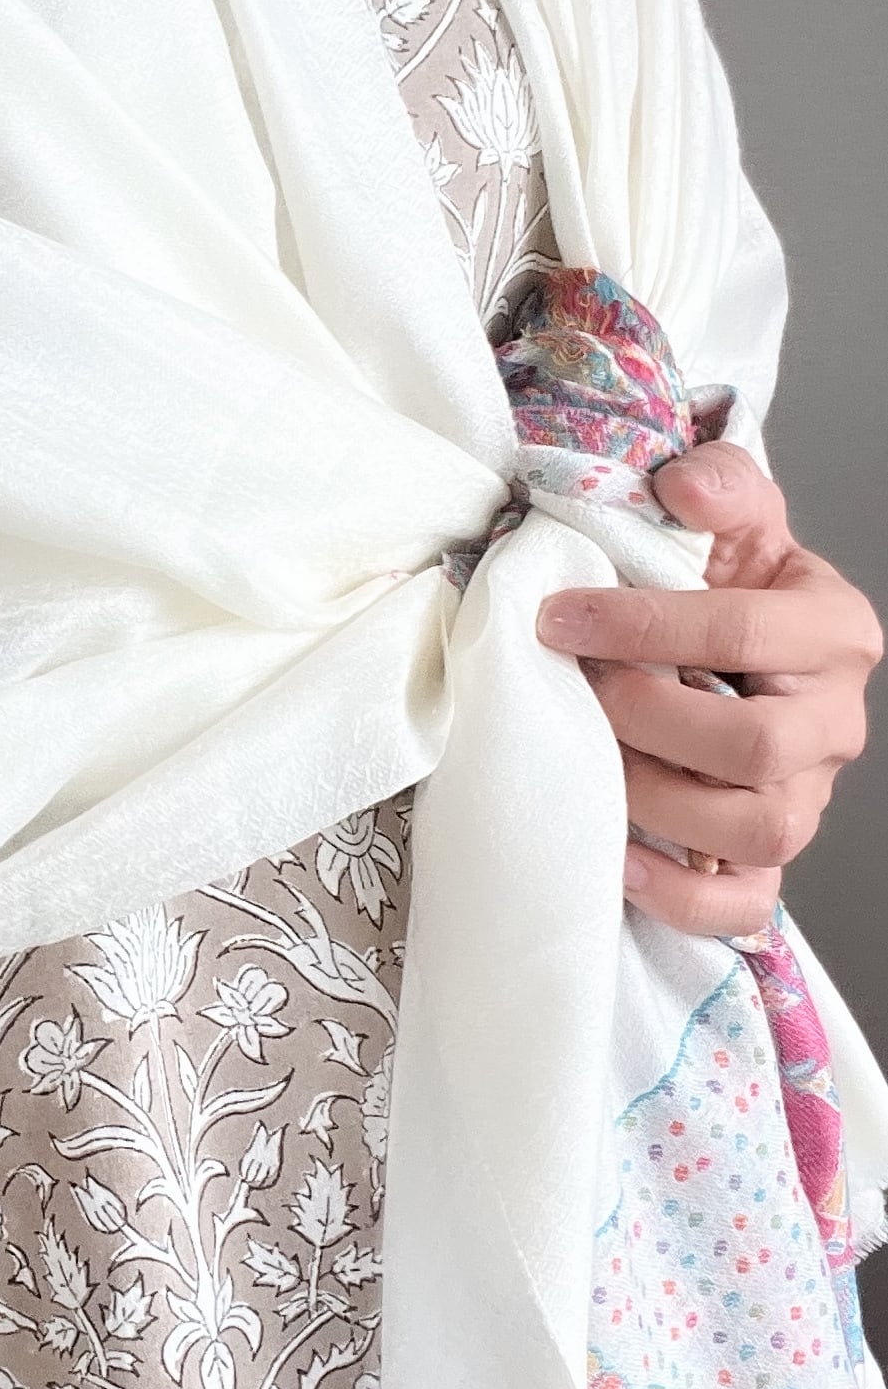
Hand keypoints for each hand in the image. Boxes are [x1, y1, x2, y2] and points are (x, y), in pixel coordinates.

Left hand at [536, 440, 881, 936]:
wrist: (732, 640)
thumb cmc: (722, 581)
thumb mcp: (733, 517)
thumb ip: (719, 486)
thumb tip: (681, 485)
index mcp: (831, 631)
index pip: (745, 633)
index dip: (644, 627)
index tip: (557, 617)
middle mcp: (832, 722)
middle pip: (756, 746)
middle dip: (647, 718)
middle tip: (578, 691)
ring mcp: (806, 797)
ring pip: (756, 829)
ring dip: (656, 798)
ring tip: (589, 759)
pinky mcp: (768, 858)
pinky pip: (743, 903)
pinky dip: (677, 894)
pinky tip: (615, 856)